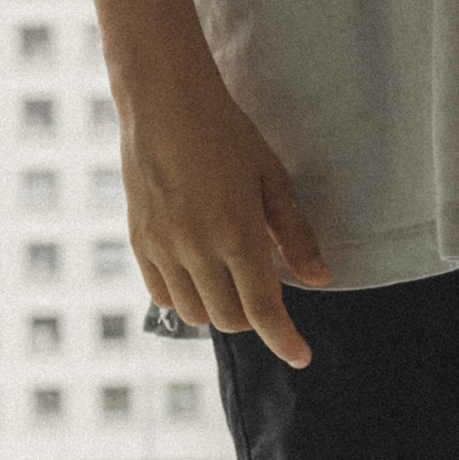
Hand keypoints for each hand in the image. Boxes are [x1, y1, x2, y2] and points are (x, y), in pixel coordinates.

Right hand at [119, 57, 329, 366]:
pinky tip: (200, 272)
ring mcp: (163, 247)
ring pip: (193, 313)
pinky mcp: (139, 241)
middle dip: (253, 317)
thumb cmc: (227, 134)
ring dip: (219, 308)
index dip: (285, 340)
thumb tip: (320, 280)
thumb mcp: (273, 179)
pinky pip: (162, 294)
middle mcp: (197, 248)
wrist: (164, 103)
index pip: (263, 309)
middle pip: (229, 319)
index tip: (302, 356)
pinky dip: (185, 296)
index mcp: (236, 233)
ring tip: (231, 278)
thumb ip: (295, 234)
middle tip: (264, 292)